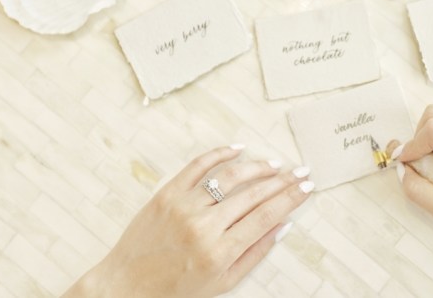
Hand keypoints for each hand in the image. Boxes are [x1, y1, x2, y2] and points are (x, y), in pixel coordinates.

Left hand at [63, 145, 313, 297]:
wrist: (125, 286)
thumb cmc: (173, 290)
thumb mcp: (222, 283)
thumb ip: (255, 254)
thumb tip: (283, 226)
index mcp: (220, 251)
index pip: (267, 216)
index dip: (292, 198)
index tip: (307, 187)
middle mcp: (204, 226)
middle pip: (254, 194)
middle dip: (283, 181)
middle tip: (301, 171)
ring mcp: (184, 206)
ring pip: (230, 176)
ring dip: (257, 166)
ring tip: (275, 164)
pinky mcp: (167, 193)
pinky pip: (198, 166)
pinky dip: (219, 154)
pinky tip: (238, 149)